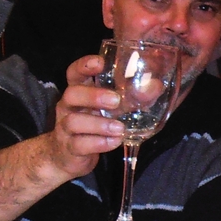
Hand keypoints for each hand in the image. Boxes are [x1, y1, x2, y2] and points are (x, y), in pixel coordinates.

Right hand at [42, 55, 124, 176]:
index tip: (100, 63)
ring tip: (119, 128)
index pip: (74, 73)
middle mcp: (68, 107)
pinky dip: (99, 143)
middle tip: (116, 100)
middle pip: (71, 94)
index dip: (84, 66)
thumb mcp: (112, 109)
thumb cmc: (95, 127)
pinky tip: (114, 142)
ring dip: (99, 124)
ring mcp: (65, 128)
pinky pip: (79, 144)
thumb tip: (155, 85)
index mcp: (79, 92)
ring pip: (74, 121)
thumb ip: (131, 97)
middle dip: (93, 95)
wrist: (68, 158)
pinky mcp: (69, 149)